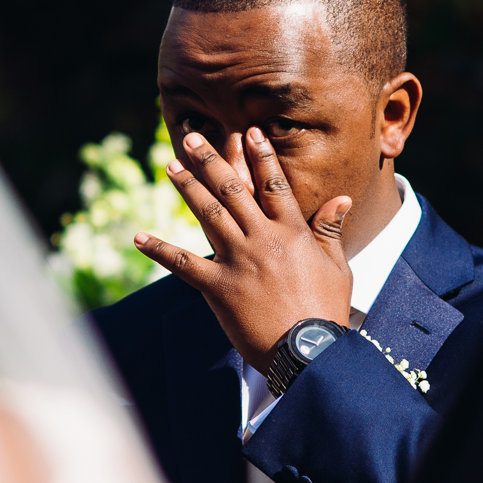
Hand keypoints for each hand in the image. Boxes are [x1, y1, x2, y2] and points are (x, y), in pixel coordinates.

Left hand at [135, 128, 352, 370]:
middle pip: (233, 190)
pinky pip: (184, 264)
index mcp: (292, 232)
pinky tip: (140, 238)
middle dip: (210, 160)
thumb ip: (329, 230)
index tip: (248, 132)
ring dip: (187, 188)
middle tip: (191, 137)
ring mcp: (238, 261)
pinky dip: (160, 251)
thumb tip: (342, 199)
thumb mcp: (337, 267)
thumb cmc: (325, 310)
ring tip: (171, 166)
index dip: (260, 156)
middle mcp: (262, 239)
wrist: (308, 350)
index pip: (274, 184)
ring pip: (208, 215)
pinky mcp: (218, 287)